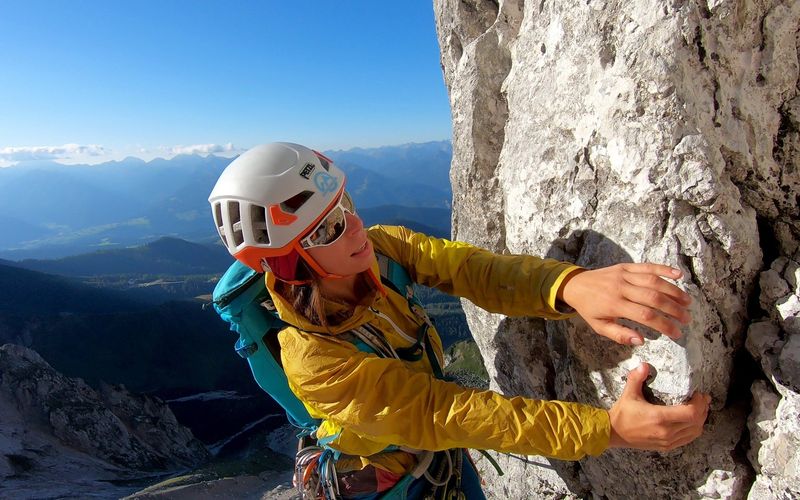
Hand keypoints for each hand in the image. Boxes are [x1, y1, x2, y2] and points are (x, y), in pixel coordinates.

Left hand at [558, 263, 691, 345]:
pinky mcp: (625, 266)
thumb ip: (620, 334)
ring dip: (673, 291)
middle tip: (687, 319)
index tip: (676, 333)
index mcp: (614, 305)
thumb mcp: (599, 326)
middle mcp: (621, 288)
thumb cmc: (589, 309)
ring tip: (687, 302)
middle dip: (673, 309)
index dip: (663, 325)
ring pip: (654, 281)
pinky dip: (664, 269)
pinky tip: (679, 275)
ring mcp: (624, 275)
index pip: (645, 316)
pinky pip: (647, 266)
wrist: (575, 285)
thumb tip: (641, 341)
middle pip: (653, 298)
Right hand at [607, 363, 709, 450]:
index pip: (691, 413)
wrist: (613, 433)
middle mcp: (666, 432)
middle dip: (703, 409)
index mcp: (659, 417)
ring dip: (700, 420)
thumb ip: (636, 378)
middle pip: (697, 422)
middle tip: (703, 399)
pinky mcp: (667, 446)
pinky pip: (688, 439)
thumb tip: (644, 365)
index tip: (698, 394)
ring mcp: (667, 441)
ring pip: (695, 432)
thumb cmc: (622, 414)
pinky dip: (694, 429)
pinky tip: (691, 421)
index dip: (699, 403)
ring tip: (699, 409)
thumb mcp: (628, 394)